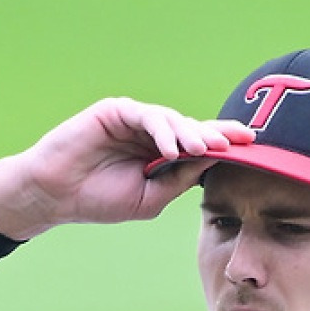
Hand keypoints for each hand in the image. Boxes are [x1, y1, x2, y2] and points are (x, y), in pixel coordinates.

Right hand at [0, 97, 253, 239]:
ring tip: (202, 150)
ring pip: (173, 120)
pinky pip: (146, 116)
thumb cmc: (99, 200)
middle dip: (219, 134)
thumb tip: (216, 162)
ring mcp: (134, 120)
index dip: (225, 145)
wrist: (55, 197)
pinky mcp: (116, 111)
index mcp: (163, 155)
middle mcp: (152, 134)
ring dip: (191, 134)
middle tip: (242, 140)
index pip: (200, 147)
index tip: (254, 147)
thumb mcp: (151, 197)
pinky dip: (162, 130)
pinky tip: (171, 148)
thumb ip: (181, 179)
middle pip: (193, 129)